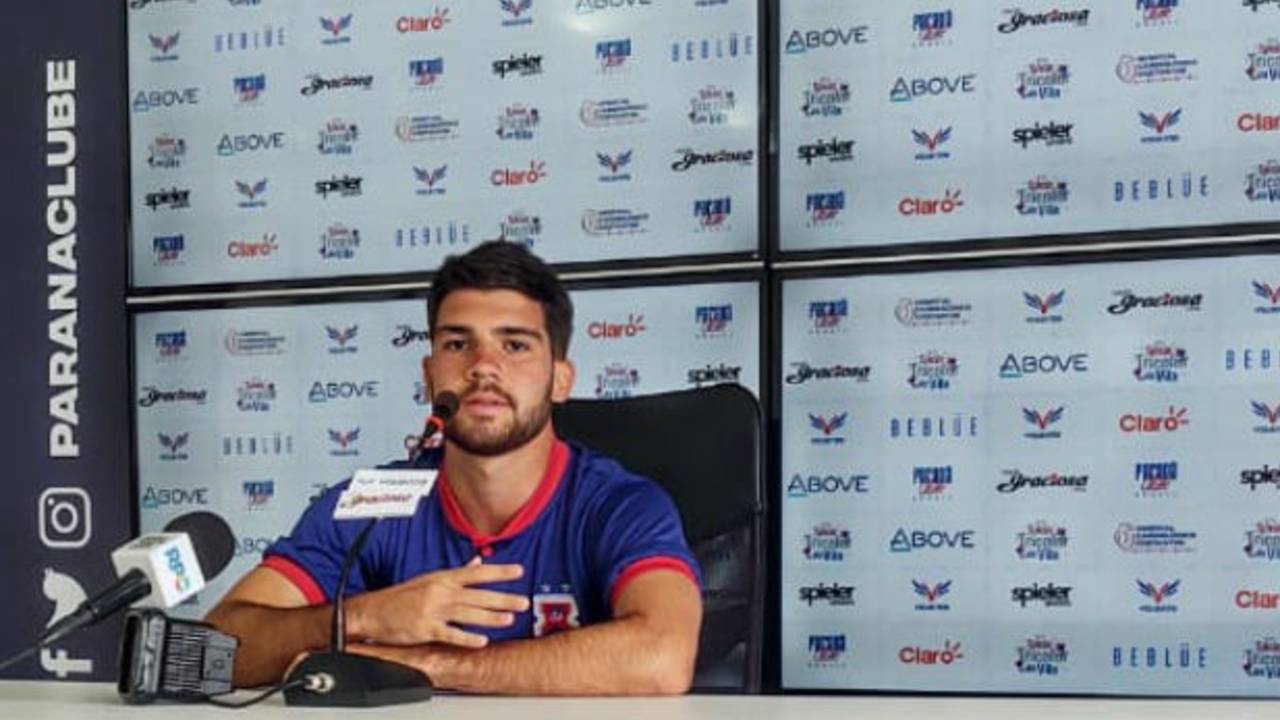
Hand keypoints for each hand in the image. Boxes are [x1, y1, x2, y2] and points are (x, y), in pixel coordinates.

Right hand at [349, 557, 528, 647]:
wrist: (373, 611)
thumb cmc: (402, 596)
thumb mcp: (429, 579)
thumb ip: (456, 573)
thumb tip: (477, 562)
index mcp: (442, 577)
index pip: (476, 572)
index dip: (499, 571)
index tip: (519, 570)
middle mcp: (440, 591)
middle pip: (477, 594)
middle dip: (503, 598)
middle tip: (523, 601)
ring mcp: (433, 610)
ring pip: (468, 613)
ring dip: (490, 617)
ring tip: (509, 619)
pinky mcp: (424, 628)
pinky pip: (450, 634)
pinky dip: (467, 638)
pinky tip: (482, 641)